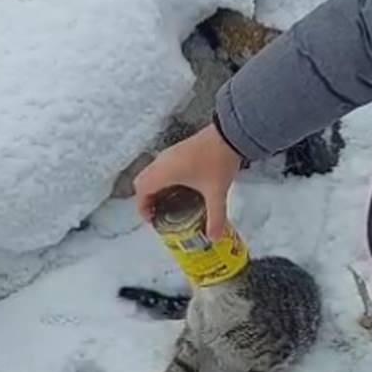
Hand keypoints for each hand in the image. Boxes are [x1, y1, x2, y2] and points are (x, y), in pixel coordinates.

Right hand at [134, 123, 240, 239]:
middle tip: (159, 212)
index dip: (142, 207)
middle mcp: (162, 162)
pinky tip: (180, 188)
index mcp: (164, 172)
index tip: (152, 220)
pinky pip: (161, 166)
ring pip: (151, 172)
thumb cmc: (218, 162)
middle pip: (142, 181)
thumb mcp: (216, 193)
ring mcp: (169, 153)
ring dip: (154, 188)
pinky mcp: (178, 149)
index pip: (141, 190)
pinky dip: (163, 179)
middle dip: (146, 198)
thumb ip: (215, 217)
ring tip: (169, 203)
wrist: (230, 133)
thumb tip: (215, 237)